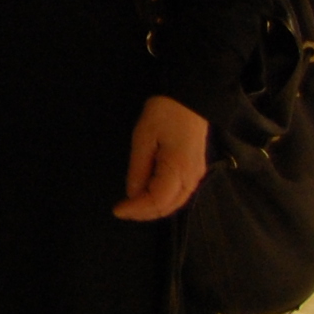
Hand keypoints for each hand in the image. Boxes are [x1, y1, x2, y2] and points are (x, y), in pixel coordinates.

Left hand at [114, 95, 211, 220]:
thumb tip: (133, 194)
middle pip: (168, 206)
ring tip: (132, 208)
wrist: (189, 101)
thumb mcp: (143, 138)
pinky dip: (163, 201)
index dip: (138, 209)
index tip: (118, 210)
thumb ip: (138, 169)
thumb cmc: (163, 115)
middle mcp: (192, 177)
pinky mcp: (195, 171)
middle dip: (144, 213)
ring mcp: (196, 175)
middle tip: (122, 211)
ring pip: (176, 203)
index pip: (158, 200)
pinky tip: (148, 198)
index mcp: (179, 169)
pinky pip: (180, 195)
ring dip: (154, 209)